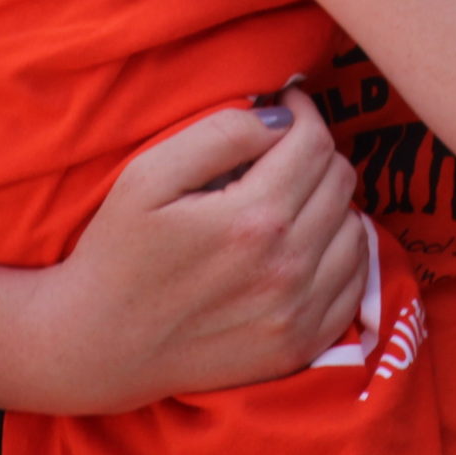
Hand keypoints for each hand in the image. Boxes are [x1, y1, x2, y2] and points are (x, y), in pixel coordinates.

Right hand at [58, 86, 371, 404]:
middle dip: (317, 152)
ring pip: (355, 228)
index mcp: (253, 218)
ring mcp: (298, 312)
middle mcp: (287, 267)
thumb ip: (220, 134)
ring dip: (332, 202)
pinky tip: (310, 242)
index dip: (304, 113)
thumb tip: (281, 118)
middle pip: (340, 181)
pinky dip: (343, 252)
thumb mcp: (148, 176)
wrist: (98, 347)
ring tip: (294, 197)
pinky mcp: (301, 346)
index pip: (314, 143)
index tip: (287, 107)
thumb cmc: (117, 253)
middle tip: (284, 150)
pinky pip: (357, 283)